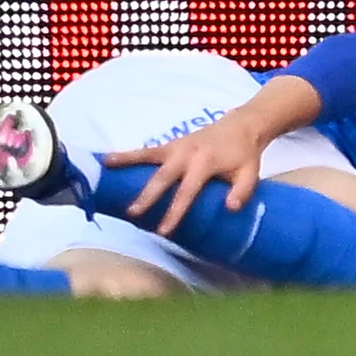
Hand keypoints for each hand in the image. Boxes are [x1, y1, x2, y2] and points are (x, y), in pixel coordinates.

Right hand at [101, 111, 268, 233]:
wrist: (241, 125)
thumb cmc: (244, 154)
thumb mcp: (250, 174)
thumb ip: (242, 191)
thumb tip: (230, 209)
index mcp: (205, 163)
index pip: (187, 191)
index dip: (175, 211)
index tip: (163, 230)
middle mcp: (186, 153)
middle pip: (163, 177)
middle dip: (147, 196)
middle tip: (132, 213)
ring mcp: (175, 146)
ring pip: (147, 156)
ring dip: (126, 162)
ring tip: (104, 167)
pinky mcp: (170, 144)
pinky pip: (147, 151)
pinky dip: (129, 155)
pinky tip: (109, 160)